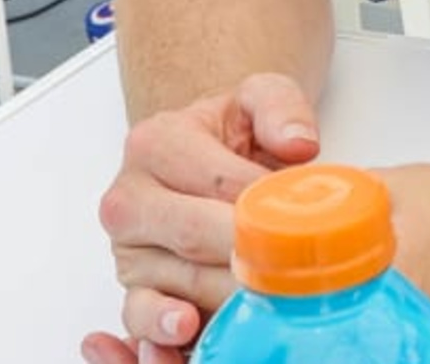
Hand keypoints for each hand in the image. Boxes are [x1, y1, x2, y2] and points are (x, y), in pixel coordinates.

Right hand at [84, 74, 321, 363]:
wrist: (204, 159)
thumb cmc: (229, 136)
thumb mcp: (258, 99)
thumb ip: (281, 107)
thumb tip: (299, 143)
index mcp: (154, 143)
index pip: (215, 179)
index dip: (262, 201)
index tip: (300, 216)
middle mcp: (130, 198)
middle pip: (195, 234)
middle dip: (249, 252)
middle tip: (294, 267)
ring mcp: (129, 251)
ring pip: (180, 281)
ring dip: (227, 296)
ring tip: (265, 301)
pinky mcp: (135, 292)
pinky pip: (143, 318)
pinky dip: (165, 329)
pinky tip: (189, 328)